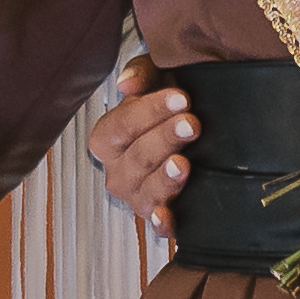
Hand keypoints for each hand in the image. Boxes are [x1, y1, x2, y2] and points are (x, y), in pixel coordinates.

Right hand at [86, 79, 192, 225]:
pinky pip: (156, 225)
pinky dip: (160, 223)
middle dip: (165, 139)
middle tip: (191, 124)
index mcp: (108, 137)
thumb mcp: (155, 78)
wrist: (187, 128)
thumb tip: (128, 83)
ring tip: (183, 163)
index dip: (151, 111)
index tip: (181, 98)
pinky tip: (167, 216)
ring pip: (146, 190)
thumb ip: (142, 73)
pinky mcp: (157, 214)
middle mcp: (117, 170)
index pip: (123, 124)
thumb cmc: (167, 104)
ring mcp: (136, 195)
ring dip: (165, 178)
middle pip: (138, 157)